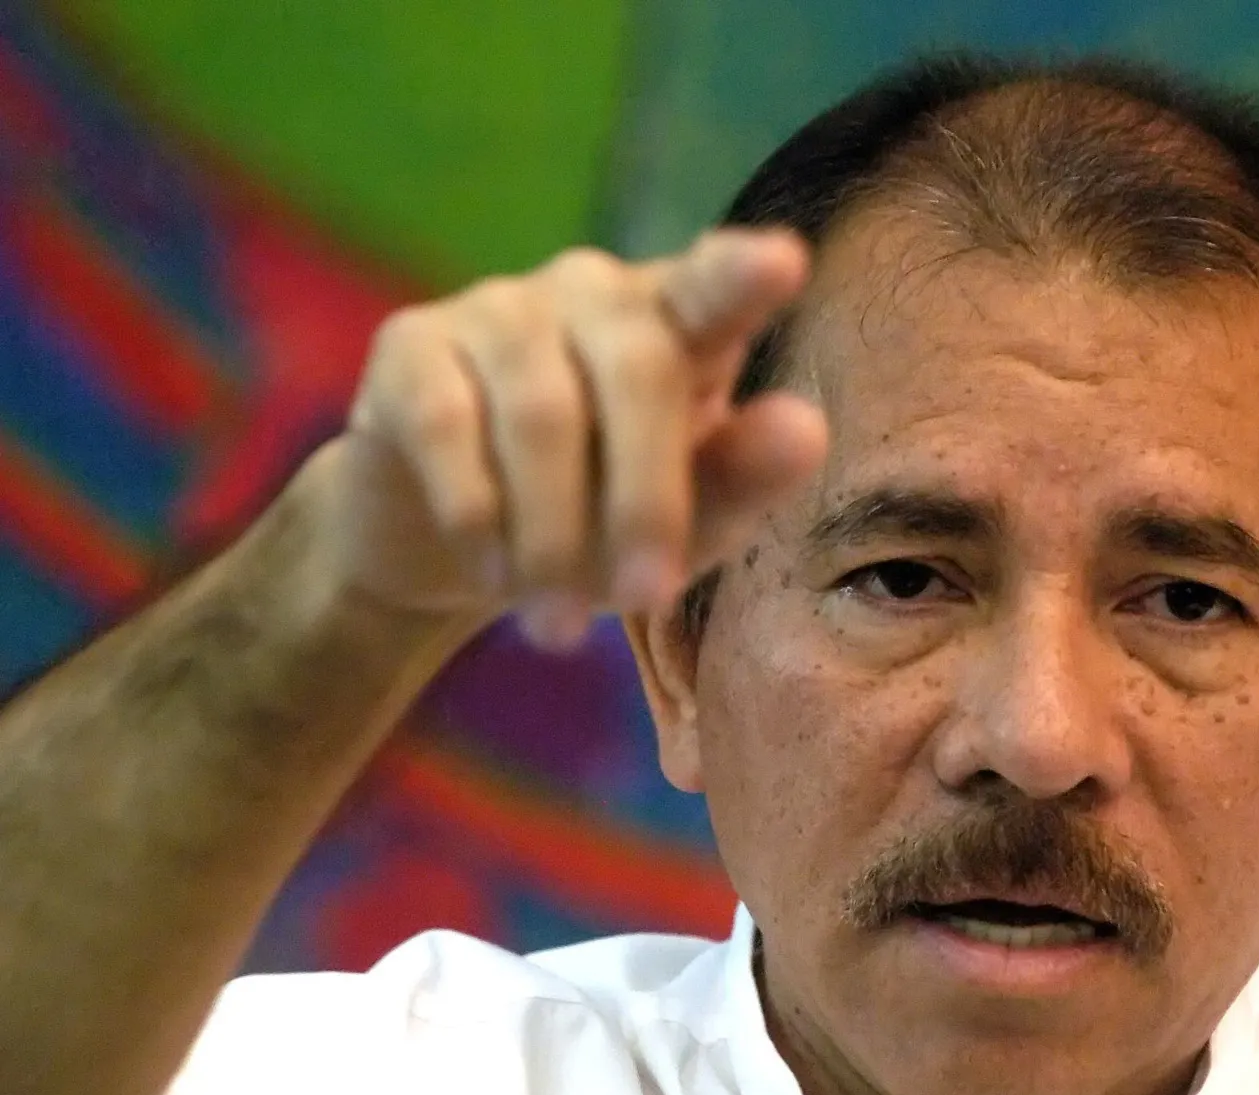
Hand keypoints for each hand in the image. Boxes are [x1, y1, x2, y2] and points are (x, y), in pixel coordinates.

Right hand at [311, 229, 825, 646]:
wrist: (456, 548)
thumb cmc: (604, 519)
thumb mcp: (689, 519)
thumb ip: (746, 476)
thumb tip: (806, 428)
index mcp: (679, 320)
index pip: (716, 285)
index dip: (743, 275)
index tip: (783, 264)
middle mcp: (592, 291)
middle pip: (638, 371)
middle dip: (646, 501)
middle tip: (645, 598)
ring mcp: (498, 308)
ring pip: (541, 414)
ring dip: (555, 536)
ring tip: (560, 626)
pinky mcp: (411, 347)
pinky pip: (451, 427)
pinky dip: (479, 518)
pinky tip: (492, 573)